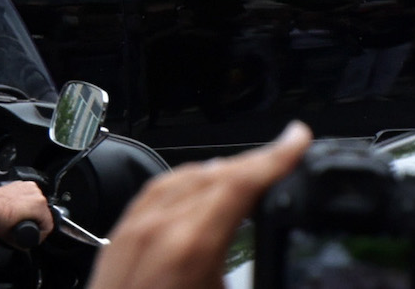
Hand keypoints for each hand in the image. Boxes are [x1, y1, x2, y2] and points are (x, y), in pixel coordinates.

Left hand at [0, 180, 53, 243]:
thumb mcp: (13, 239)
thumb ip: (24, 244)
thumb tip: (26, 246)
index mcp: (39, 205)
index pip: (48, 225)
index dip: (40, 236)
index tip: (33, 239)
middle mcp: (35, 193)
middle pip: (41, 214)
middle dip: (32, 224)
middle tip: (22, 231)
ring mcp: (25, 186)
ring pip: (33, 204)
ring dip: (27, 213)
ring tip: (16, 221)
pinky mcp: (17, 184)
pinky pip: (25, 196)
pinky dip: (20, 204)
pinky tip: (12, 212)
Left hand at [86, 121, 312, 288]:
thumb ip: (257, 275)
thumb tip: (287, 273)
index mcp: (189, 244)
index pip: (239, 181)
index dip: (275, 156)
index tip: (298, 139)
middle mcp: (156, 229)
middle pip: (212, 173)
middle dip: (251, 163)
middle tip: (284, 159)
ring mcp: (131, 232)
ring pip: (180, 178)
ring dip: (217, 171)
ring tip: (248, 174)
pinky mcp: (116, 243)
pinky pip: (153, 195)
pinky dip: (184, 184)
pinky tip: (196, 194)